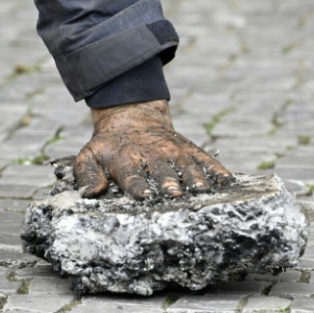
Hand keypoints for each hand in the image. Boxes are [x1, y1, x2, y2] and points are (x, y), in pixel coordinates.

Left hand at [73, 100, 231, 198]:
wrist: (131, 116)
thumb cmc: (109, 146)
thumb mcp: (89, 156)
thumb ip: (87, 175)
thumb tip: (90, 194)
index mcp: (125, 160)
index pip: (131, 175)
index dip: (138, 186)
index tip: (145, 197)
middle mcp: (152, 155)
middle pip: (162, 171)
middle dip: (169, 183)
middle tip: (176, 195)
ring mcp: (173, 152)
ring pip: (186, 166)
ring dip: (195, 179)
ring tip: (202, 191)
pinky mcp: (189, 150)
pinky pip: (205, 160)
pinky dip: (216, 170)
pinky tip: (227, 182)